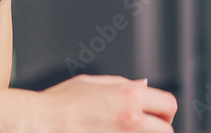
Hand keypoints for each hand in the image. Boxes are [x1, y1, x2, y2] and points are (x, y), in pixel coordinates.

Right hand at [38, 74, 176, 131]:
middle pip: (167, 130)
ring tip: (125, 130)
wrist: (41, 123)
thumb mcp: (92, 83)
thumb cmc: (60, 103)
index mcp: (129, 95)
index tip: (155, 114)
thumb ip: (123, 84)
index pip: (168, 104)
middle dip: (158, 128)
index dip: (164, 110)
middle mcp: (131, 119)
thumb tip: (144, 86)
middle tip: (143, 126)